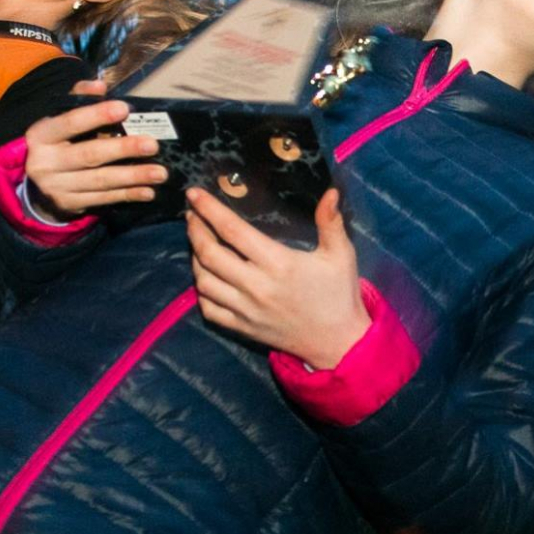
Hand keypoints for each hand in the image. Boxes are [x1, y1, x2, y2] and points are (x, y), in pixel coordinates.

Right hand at [21, 79, 167, 216]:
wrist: (34, 185)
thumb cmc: (56, 142)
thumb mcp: (58, 119)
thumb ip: (79, 99)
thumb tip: (100, 85)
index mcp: (41, 135)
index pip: (70, 122)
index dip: (97, 115)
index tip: (125, 109)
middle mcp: (45, 162)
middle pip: (89, 155)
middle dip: (123, 149)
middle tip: (152, 145)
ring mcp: (56, 187)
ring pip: (100, 181)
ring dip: (133, 176)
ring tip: (159, 172)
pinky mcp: (69, 205)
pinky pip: (103, 199)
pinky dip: (127, 194)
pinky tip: (147, 191)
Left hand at [185, 186, 369, 368]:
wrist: (338, 343)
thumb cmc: (339, 294)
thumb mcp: (341, 255)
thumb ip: (331, 222)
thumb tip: (331, 191)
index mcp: (278, 264)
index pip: (233, 231)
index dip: (209, 209)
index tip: (194, 194)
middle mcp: (256, 286)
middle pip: (209, 254)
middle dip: (195, 230)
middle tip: (193, 215)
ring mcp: (245, 310)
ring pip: (203, 281)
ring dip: (195, 258)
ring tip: (198, 241)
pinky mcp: (242, 328)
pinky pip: (209, 308)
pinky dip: (201, 291)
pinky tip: (205, 276)